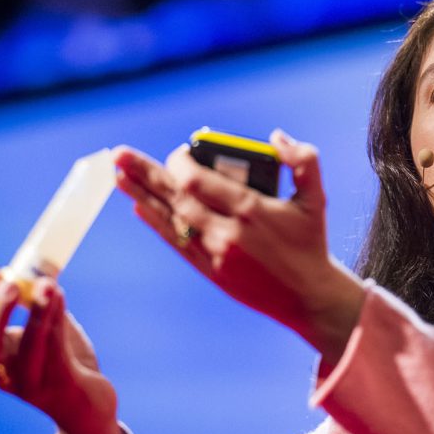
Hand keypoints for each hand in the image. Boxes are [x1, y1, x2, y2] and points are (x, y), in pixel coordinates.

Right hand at [0, 266, 126, 433]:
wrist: (89, 407)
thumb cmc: (65, 363)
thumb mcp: (48, 330)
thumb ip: (41, 305)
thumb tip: (43, 268)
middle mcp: (4, 374)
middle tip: (8, 281)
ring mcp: (28, 384)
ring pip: (26, 347)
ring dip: (35, 312)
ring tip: (47, 284)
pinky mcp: (57, 387)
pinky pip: (54, 351)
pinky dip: (55, 321)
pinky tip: (60, 296)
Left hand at [114, 130, 365, 366]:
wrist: (308, 297)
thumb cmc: (311, 243)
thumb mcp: (316, 198)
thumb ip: (303, 160)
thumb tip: (276, 136)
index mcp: (250, 210)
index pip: (199, 181)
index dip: (180, 163)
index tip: (179, 152)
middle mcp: (227, 232)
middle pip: (175, 197)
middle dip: (145, 173)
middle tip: (119, 154)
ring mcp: (215, 253)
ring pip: (170, 219)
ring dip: (141, 196)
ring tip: (117, 176)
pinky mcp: (210, 270)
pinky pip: (176, 242)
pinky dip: (156, 223)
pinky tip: (138, 207)